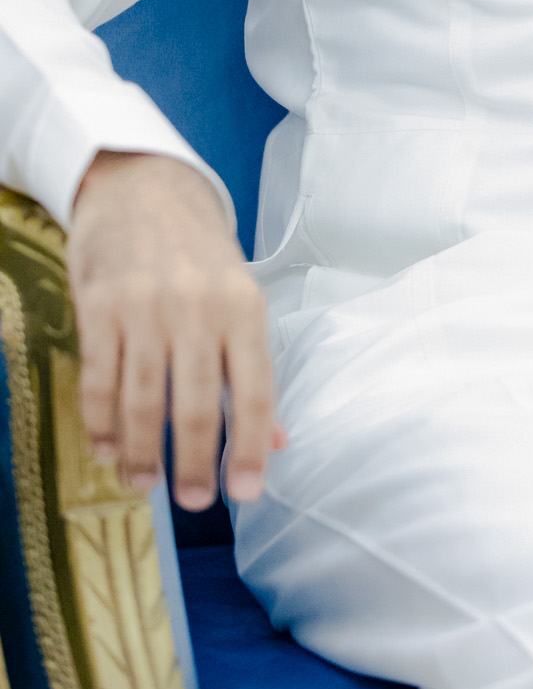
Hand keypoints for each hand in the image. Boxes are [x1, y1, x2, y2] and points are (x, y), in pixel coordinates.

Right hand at [67, 151, 283, 508]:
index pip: (255, 389)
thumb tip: (278, 440)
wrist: (144, 186)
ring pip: (144, 399)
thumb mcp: (239, 297)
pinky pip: (99, 379)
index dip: (251, 446)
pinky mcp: (99, 306)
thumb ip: (251, 370)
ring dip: (144, 452)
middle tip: (195, 501)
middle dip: (196, 462)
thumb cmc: (199, 252)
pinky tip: (109, 448)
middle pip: (196, 403)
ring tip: (146, 483)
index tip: (247, 492)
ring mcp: (145, 307)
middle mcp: (198, 308)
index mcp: (244, 307)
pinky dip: (103, 423)